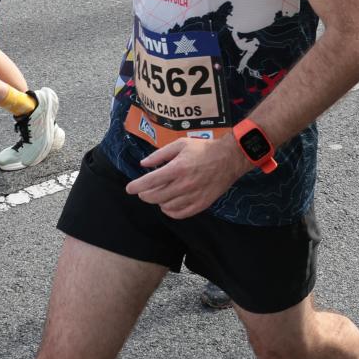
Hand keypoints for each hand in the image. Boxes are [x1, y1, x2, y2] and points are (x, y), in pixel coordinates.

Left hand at [126, 135, 251, 219]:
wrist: (229, 158)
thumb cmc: (203, 149)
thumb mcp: (180, 144)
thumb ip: (160, 154)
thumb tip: (143, 164)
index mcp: (177, 168)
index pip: (150, 181)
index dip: (136, 186)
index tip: (129, 189)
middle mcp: (184, 184)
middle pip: (155, 196)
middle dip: (145, 195)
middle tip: (143, 191)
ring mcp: (193, 196)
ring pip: (166, 206)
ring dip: (158, 202)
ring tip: (159, 195)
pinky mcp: (201, 204)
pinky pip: (180, 214)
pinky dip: (170, 211)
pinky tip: (168, 205)